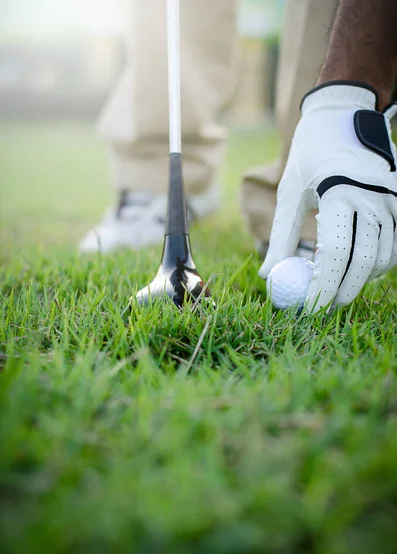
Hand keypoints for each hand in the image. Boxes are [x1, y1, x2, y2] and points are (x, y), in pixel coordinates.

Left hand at [259, 82, 396, 310]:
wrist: (345, 112)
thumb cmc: (311, 152)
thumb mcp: (290, 190)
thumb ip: (281, 235)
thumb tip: (269, 273)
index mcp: (340, 193)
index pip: (336, 252)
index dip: (324, 284)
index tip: (310, 306)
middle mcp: (372, 197)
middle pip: (364, 260)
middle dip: (344, 290)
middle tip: (325, 307)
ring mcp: (391, 198)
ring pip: (384, 255)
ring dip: (364, 279)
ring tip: (340, 290)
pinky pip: (395, 242)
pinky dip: (380, 262)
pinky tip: (361, 270)